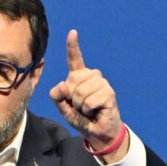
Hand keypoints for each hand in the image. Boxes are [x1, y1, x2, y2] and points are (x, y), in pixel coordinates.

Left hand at [49, 30, 127, 159]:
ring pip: (80, 92)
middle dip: (71, 98)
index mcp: (79, 77)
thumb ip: (57, 96)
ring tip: (88, 110)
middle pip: (71, 81)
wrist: (97, 132)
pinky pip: (89, 101)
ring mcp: (101, 83)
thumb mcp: (63, 108)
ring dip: (80, 106)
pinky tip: (95, 111)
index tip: (72, 32)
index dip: (73, 46)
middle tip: (80, 106)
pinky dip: (88, 110)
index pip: (75, 59)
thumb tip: (61, 85)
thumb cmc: (81, 118)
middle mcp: (91, 76)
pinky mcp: (109, 93)